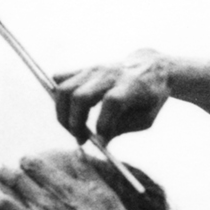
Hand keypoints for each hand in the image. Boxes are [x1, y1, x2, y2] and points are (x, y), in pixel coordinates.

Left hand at [0, 152, 147, 209]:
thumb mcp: (104, 191)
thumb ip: (86, 170)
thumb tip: (77, 150)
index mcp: (62, 187)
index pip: (34, 165)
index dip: (26, 161)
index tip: (23, 160)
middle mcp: (46, 203)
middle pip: (16, 181)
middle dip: (5, 173)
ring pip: (5, 207)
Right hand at [53, 49, 170, 142]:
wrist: (151, 66)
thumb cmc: (151, 96)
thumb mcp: (146, 118)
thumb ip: (123, 129)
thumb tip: (99, 142)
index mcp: (132, 85)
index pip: (111, 102)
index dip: (103, 124)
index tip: (100, 142)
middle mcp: (110, 74)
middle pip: (80, 96)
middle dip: (75, 123)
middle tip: (80, 139)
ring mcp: (94, 69)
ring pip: (64, 88)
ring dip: (62, 114)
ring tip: (73, 129)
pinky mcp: (84, 68)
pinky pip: (60, 79)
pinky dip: (58, 96)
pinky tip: (68, 110)